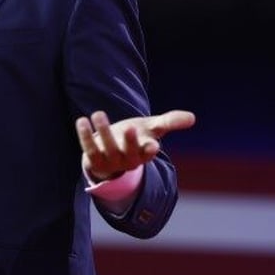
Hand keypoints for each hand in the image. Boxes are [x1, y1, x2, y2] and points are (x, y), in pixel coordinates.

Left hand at [76, 109, 195, 181]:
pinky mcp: (94, 160)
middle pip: (129, 152)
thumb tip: (192, 118)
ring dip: (103, 131)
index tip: (152, 145)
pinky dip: (85, 135)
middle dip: (129, 141)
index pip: (149, 152)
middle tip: (129, 127)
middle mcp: (128, 159)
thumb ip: (170, 122)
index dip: (150, 149)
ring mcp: (111, 161)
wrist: (111, 150)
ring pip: (107, 148)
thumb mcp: (153, 128)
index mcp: (144, 152)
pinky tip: (82, 120)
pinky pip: (89, 149)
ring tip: (98, 113)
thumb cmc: (136, 136)